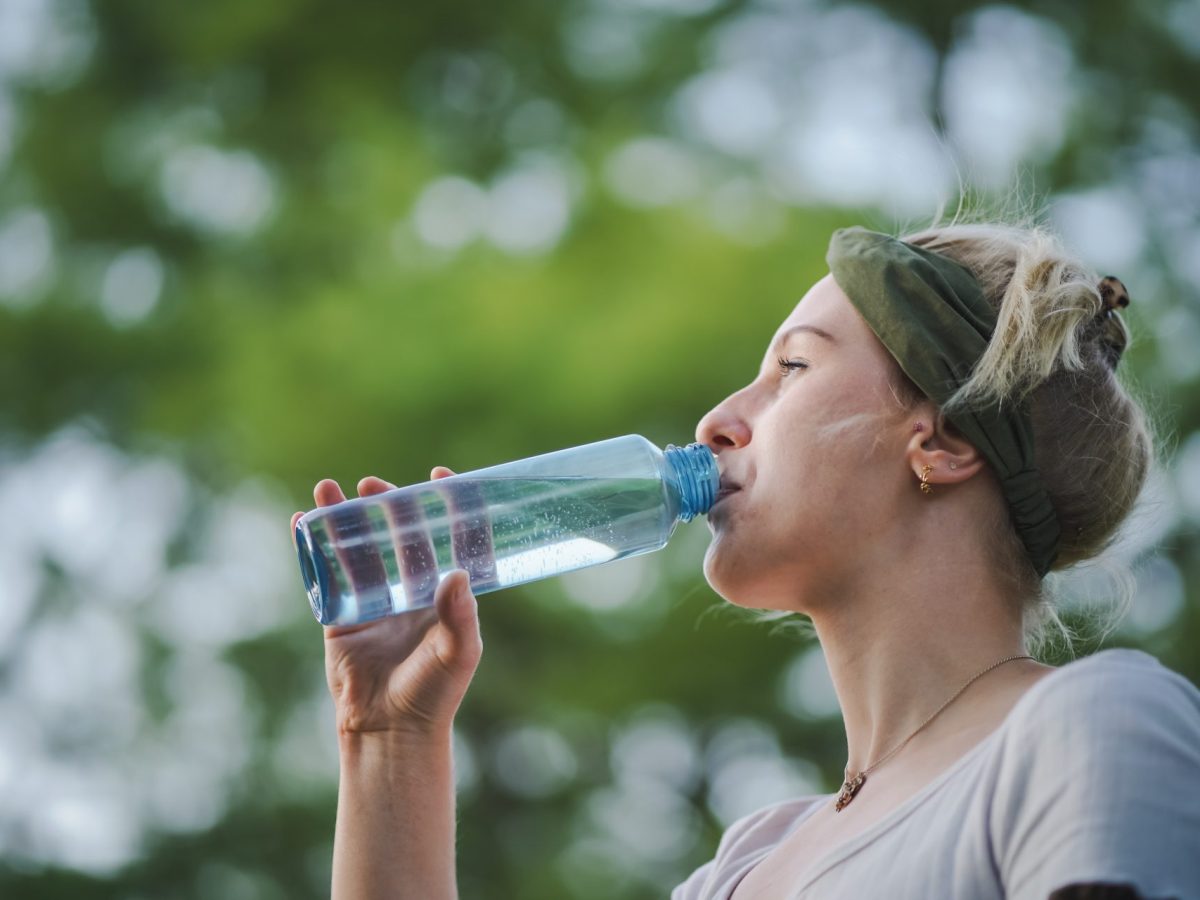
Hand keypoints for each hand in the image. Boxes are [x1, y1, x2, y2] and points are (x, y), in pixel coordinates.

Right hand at [290, 468, 482, 737]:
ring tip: (328, 488)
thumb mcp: (458, 653)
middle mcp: (409, 590)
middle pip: (397, 534)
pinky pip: (326, 573)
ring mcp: (373, 599)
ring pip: (358, 547)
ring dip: (343, 517)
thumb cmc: (433, 694)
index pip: (448, 537)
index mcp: (444, 592)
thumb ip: (460, 615)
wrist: (389, 731)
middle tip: (373, 485)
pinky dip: (312, 547)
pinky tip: (302, 521)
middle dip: (386, 505)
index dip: (447, 505)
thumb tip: (455, 573)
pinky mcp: (340, 614)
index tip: (441, 476)